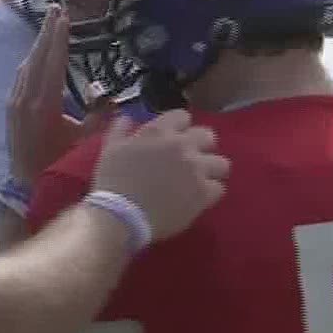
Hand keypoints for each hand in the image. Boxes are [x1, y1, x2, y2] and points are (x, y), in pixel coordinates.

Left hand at [8, 6, 113, 182]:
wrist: (26, 183)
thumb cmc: (59, 162)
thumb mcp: (85, 141)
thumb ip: (100, 117)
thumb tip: (111, 96)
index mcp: (44, 103)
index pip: (52, 62)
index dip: (59, 38)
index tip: (64, 16)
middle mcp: (25, 98)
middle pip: (36, 57)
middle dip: (46, 32)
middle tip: (55, 9)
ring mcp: (14, 102)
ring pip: (26, 65)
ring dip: (38, 45)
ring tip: (49, 27)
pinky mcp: (11, 108)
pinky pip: (21, 76)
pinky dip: (31, 61)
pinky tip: (37, 56)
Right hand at [89, 109, 228, 242]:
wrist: (121, 215)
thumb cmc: (112, 181)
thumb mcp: (110, 149)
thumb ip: (121, 130)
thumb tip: (127, 118)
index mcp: (160, 132)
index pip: (183, 116)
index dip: (179, 128)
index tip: (172, 140)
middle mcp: (183, 146)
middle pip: (208, 136)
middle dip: (201, 146)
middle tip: (190, 160)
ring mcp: (196, 170)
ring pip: (221, 163)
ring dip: (211, 170)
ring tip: (199, 180)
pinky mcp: (204, 194)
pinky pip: (219, 188)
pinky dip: (209, 193)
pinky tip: (197, 199)